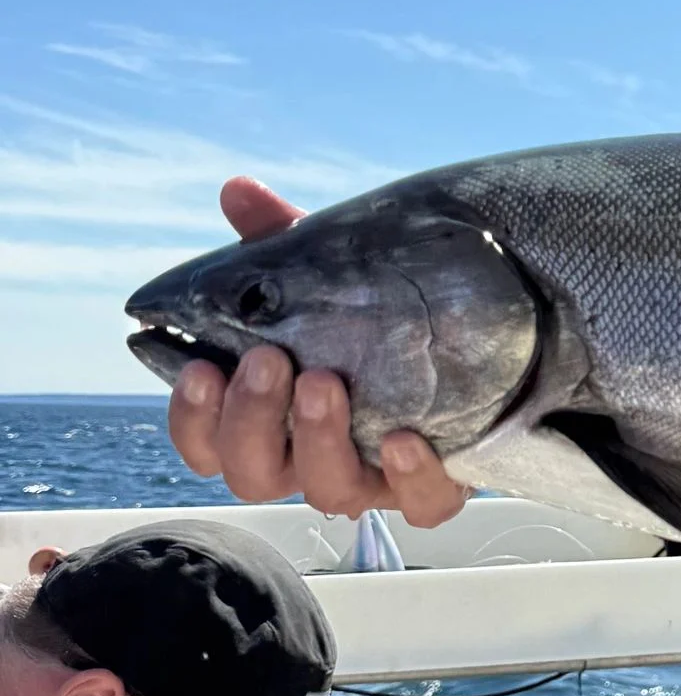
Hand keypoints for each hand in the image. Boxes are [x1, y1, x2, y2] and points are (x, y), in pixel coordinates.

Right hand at [167, 177, 468, 525]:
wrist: (474, 338)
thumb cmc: (375, 318)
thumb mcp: (332, 272)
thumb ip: (283, 241)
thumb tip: (239, 191)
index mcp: (269, 418)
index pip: (207, 442)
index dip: (193, 419)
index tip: (198, 367)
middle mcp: (310, 458)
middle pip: (253, 474)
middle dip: (250, 420)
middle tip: (265, 360)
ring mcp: (372, 476)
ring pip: (327, 493)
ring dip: (317, 440)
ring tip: (323, 383)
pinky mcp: (432, 485)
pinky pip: (421, 504)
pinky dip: (411, 478)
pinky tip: (406, 438)